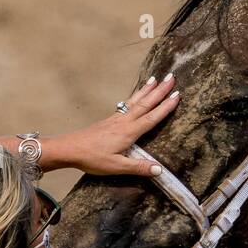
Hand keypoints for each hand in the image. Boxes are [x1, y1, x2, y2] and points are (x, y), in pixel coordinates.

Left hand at [48, 75, 179, 176]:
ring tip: (156, 79)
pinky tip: (136, 95)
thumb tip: (159, 169)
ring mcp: (116, 119)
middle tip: (172, 77)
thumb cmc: (93, 158)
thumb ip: (138, 167)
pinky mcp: (109, 120)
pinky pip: (126, 104)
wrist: (70, 149)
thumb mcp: (117, 167)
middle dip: (160, 91)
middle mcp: (124, 122)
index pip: (152, 118)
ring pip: (135, 101)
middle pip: (145, 103)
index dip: (165, 107)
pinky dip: (134, 96)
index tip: (177, 95)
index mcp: (128, 132)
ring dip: (147, 90)